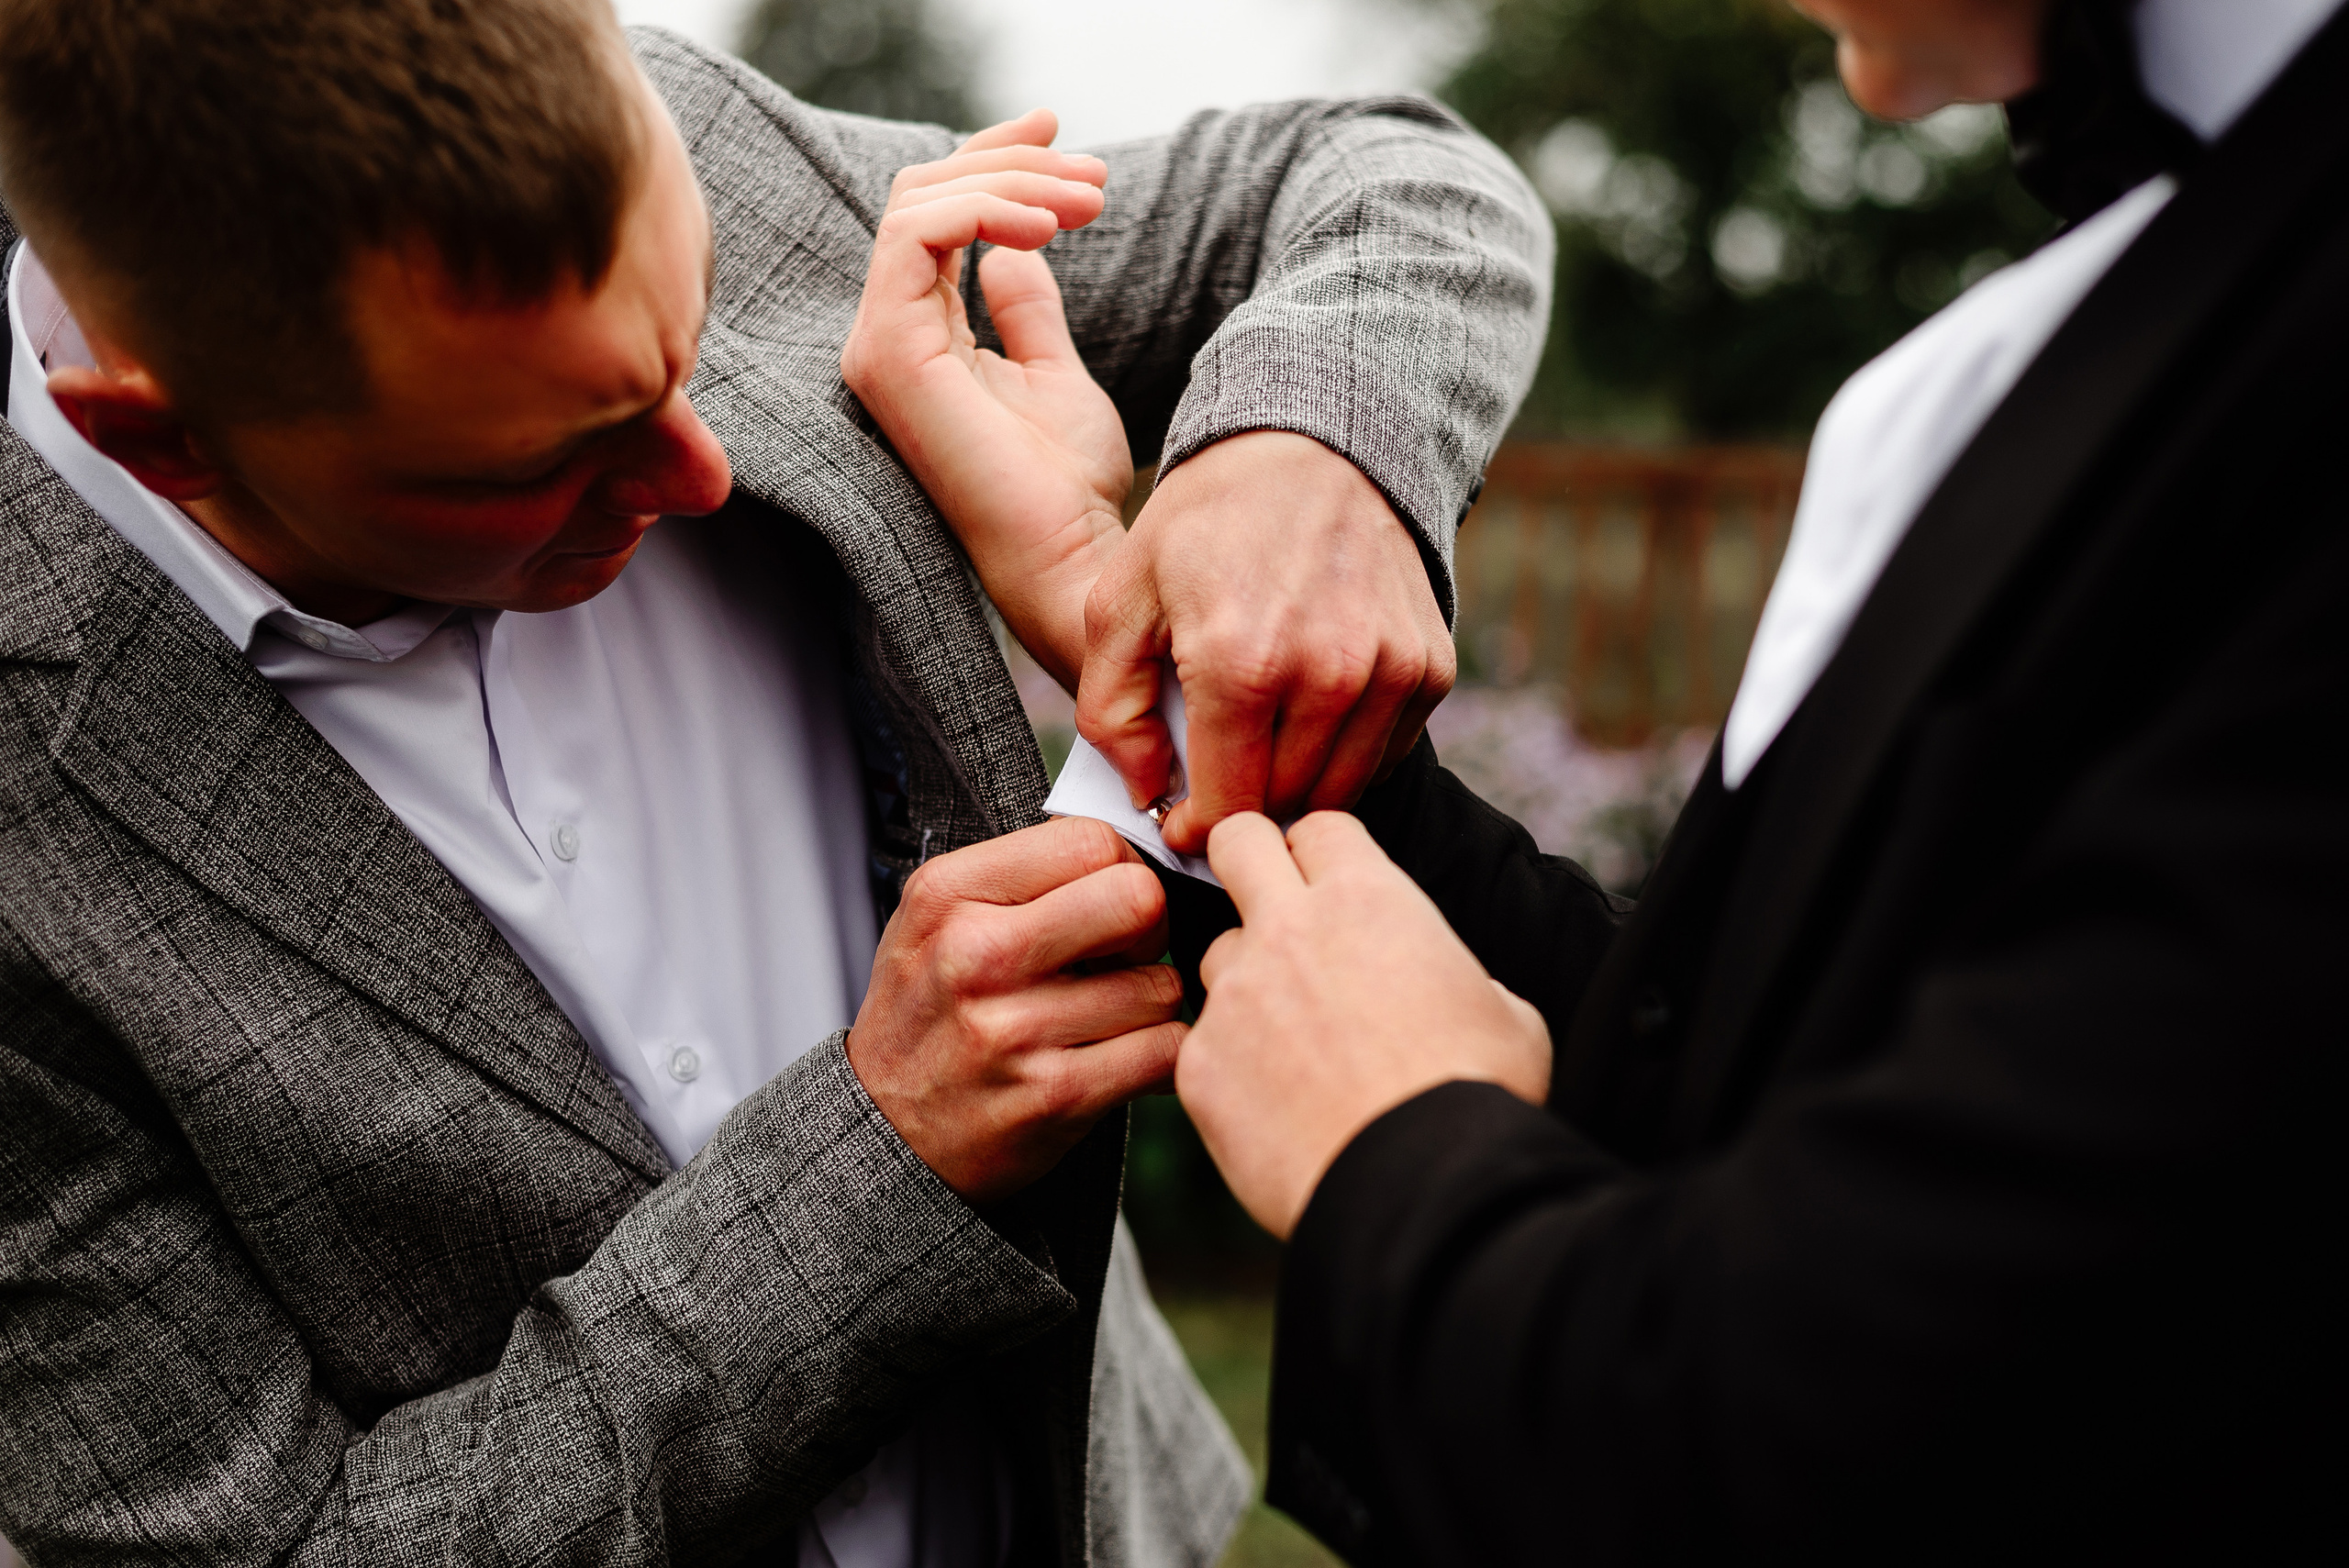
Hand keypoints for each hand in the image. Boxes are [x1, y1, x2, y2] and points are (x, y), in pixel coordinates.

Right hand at [842, 109, 1130, 692]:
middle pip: (921, 195)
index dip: (992, 161)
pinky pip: (918, 236)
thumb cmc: (1067, 488)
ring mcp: (879, 347)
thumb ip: (1025, 309)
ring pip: (919, 203)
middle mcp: (885, 337)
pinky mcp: (889, 355)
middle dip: (1014, 164)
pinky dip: (988, 210)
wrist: (1070, 558)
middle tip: (1097, 178)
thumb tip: (1014, 249)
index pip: (930, 216)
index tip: (1061, 137)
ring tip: (1090, 203)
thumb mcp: (1054, 373)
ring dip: (1014, 184)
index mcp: (918, 338)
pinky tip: (1051, 227)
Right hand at [847, 817, 1185, 1205]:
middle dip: (1151, 927)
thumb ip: (1021, 877)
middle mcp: (977, 954)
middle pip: (1138, 899)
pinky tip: (1124, 1056)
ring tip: (1108, 1016)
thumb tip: (1131, 853)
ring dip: (1152, 1002)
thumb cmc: (927, 1015)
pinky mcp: (1055, 1095)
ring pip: (1162, 984)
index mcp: (950, 895)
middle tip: (1126, 955)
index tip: (1109, 900)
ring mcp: (1015, 1029)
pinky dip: (1161, 1055)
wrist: (887, 1131)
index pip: (1090, 840)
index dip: (1122, 868)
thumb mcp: (937, 921)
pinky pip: (1165, 1050)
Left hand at [1079, 432, 1456, 851]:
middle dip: (1243, 813)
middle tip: (1215, 789)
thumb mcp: (1118, 601)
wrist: (1311, 448)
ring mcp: (1390, 673)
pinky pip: (1385, 755)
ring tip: (1259, 758)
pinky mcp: (1429, 668)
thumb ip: (1113, 713)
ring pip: (1340, 791)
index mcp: (1242, 664)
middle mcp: (1329, 675)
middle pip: (1284, 805)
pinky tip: (1308, 723)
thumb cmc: (1203, 526)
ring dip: (1295, 791)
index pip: (1227, 807)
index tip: (1181, 823)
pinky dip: (1346, 758)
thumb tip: (1149, 796)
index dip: (1197, 831)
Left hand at [1176, 811, 1549, 1238]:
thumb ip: (1458, 977)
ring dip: (1244, 979)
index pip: (1319, 826)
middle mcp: (1288, 931)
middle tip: (1265, 899)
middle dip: (1244, 856)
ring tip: (1293, 1041)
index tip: (1328, 880)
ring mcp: (1235, 995)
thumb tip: (1450, 988)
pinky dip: (1232, 1067)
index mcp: (1368, 900)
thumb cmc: (1475, 1099)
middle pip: (1235, 843)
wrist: (1419, 1189)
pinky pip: (1203, 1045)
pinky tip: (1275, 1108)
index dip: (1323, 851)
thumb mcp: (1506, 1012)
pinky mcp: (1200, 1065)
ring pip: (1215, 953)